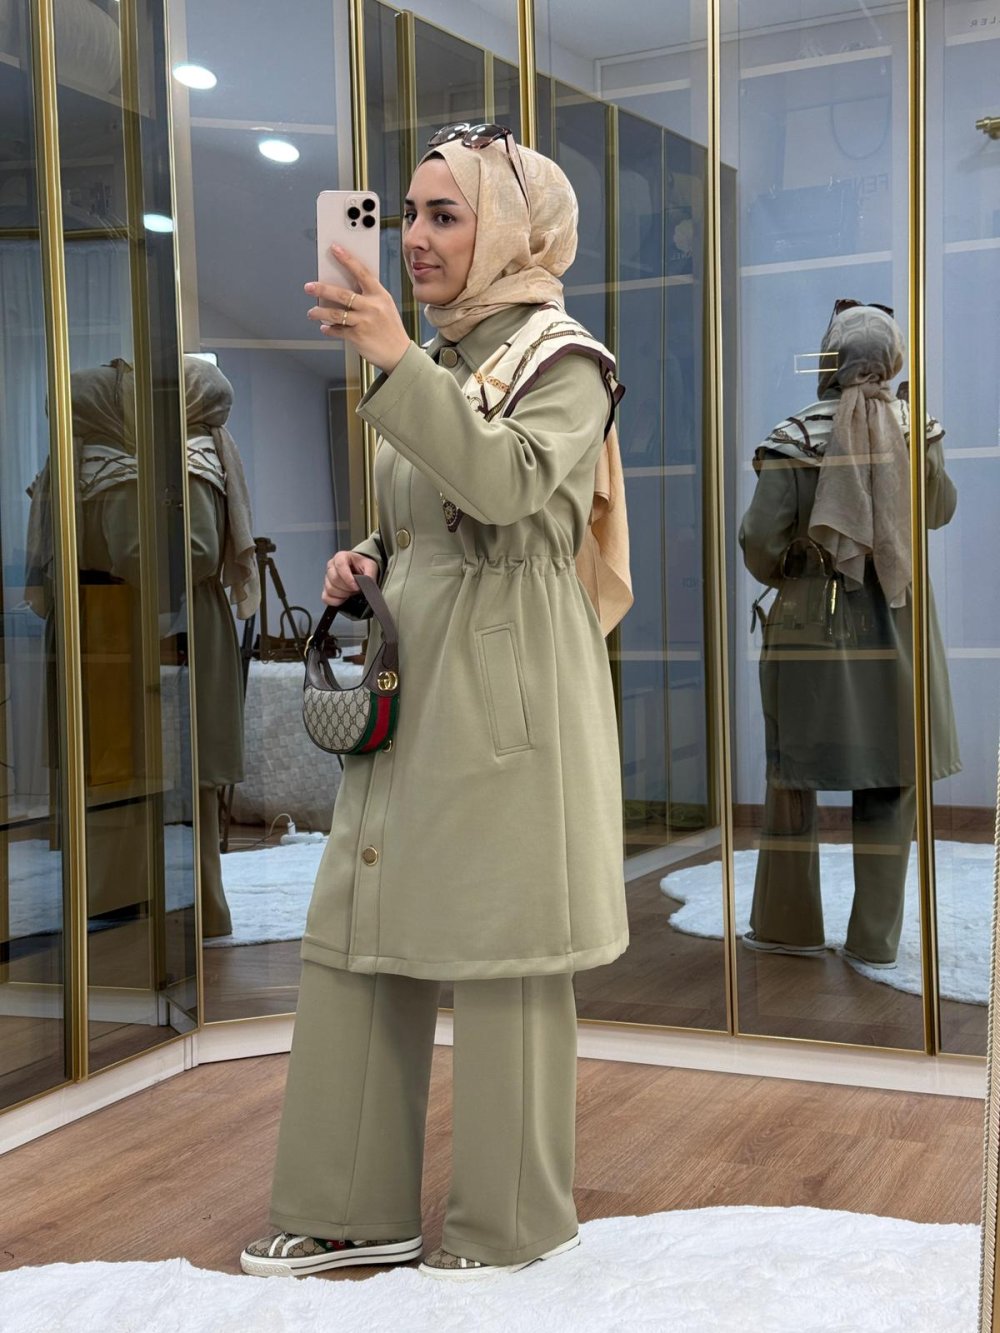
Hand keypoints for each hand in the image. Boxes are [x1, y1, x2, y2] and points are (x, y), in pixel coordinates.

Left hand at [306, 246, 411, 373]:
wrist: (399, 353)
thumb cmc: (390, 329)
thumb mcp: (385, 307)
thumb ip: (368, 297)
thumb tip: (343, 291)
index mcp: (380, 295)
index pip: (361, 272)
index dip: (347, 259)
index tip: (334, 249)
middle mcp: (372, 306)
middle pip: (342, 294)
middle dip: (322, 289)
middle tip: (309, 287)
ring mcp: (364, 321)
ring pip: (335, 314)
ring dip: (319, 312)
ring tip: (311, 312)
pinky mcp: (357, 336)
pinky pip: (338, 330)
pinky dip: (329, 329)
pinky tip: (324, 328)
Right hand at [322, 551, 379, 607]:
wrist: (360, 571)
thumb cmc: (362, 567)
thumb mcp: (370, 567)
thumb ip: (369, 575)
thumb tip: (367, 586)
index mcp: (341, 557)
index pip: (340, 565)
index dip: (348, 578)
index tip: (356, 586)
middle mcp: (331, 566)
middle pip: (334, 579)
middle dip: (347, 588)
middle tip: (356, 589)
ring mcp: (327, 578)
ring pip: (330, 589)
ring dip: (343, 594)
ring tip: (351, 592)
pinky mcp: (326, 589)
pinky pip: (326, 598)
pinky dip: (336, 601)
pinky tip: (344, 598)